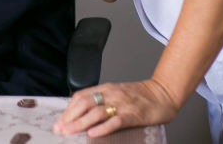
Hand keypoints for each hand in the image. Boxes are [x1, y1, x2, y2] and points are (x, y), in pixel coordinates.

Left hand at [53, 80, 178, 137]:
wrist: (163, 94)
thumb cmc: (140, 96)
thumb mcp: (117, 93)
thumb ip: (102, 100)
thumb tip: (82, 113)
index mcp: (106, 89)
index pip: (81, 96)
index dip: (68, 109)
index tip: (60, 121)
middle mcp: (112, 94)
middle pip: (85, 103)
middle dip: (70, 117)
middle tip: (60, 128)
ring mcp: (122, 104)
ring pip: (96, 112)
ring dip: (81, 123)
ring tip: (70, 131)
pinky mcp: (133, 115)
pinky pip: (115, 121)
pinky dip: (102, 128)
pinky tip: (93, 134)